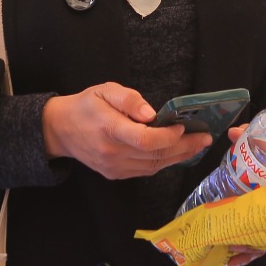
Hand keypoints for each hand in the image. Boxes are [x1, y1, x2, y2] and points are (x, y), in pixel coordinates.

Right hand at [42, 83, 212, 179]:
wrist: (60, 130)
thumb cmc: (85, 106)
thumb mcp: (105, 90)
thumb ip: (128, 99)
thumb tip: (151, 113)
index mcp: (110, 129)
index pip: (146, 139)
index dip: (168, 136)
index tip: (182, 125)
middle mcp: (112, 153)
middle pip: (155, 155)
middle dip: (184, 147)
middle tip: (205, 138)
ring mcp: (114, 167)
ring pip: (153, 166)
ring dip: (178, 157)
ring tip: (197, 146)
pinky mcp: (115, 174)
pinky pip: (145, 171)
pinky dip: (163, 162)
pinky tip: (176, 154)